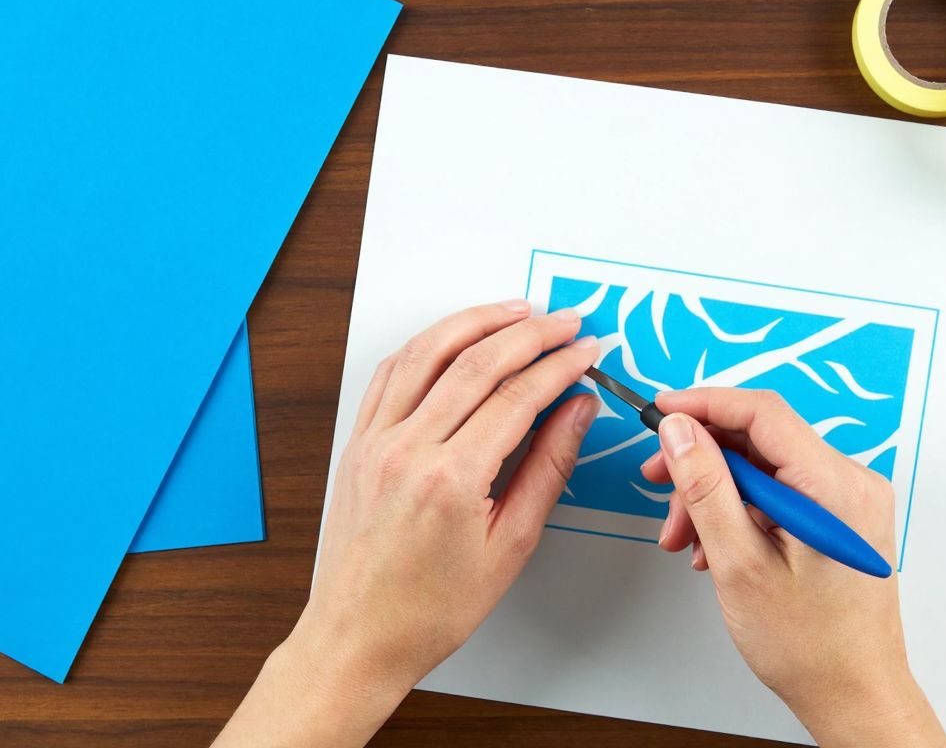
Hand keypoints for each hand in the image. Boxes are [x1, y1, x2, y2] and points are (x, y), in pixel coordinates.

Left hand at [214, 300, 598, 747]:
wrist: (358, 636)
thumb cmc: (430, 608)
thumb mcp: (510, 546)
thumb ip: (547, 469)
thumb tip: (577, 411)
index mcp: (450, 479)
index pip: (518, 396)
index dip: (560, 365)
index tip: (587, 349)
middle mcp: (407, 449)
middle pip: (477, 362)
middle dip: (530, 333)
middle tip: (566, 321)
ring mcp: (376, 441)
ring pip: (428, 353)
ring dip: (476, 322)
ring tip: (517, 310)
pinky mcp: (358, 442)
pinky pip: (392, 373)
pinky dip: (427, 344)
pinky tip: (454, 336)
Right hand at [641, 389, 945, 747]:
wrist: (854, 694)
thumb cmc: (809, 645)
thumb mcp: (739, 563)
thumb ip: (706, 488)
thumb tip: (679, 430)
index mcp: (835, 487)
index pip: (763, 413)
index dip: (704, 405)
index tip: (660, 411)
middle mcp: (850, 483)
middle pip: (760, 440)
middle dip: (702, 462)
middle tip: (657, 482)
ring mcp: (847, 501)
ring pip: (764, 468)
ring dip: (715, 494)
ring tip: (683, 538)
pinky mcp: (838, 518)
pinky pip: (779, 492)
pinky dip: (740, 510)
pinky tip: (713, 545)